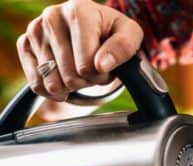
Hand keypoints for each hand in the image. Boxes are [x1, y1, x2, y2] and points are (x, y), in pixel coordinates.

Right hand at [16, 0, 142, 101]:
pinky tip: (62, 81)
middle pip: (70, 77)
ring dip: (70, 87)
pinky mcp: (25, 44)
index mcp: (79, 10)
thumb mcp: (129, 37)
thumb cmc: (112, 36)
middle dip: (85, 82)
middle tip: (91, 69)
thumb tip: (102, 64)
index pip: (87, 66)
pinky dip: (52, 92)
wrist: (92, 31)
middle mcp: (52, 15)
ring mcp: (36, 30)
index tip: (105, 65)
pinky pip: (36, 84)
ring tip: (77, 71)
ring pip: (53, 84)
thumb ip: (123, 48)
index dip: (100, 76)